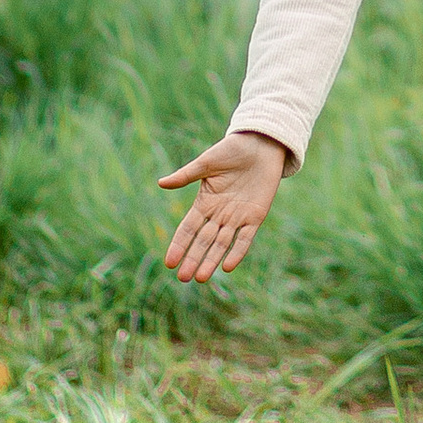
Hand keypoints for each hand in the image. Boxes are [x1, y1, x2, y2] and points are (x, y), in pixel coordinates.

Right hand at [158, 131, 289, 280]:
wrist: (262, 144)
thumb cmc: (232, 150)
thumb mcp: (207, 162)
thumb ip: (186, 175)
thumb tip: (161, 183)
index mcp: (205, 202)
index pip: (188, 228)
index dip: (179, 245)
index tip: (169, 262)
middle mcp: (220, 214)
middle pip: (203, 240)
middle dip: (193, 258)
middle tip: (183, 278)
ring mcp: (238, 217)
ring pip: (222, 243)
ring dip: (212, 260)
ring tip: (201, 278)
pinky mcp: (255, 216)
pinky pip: (245, 238)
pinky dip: (237, 252)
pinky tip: (228, 266)